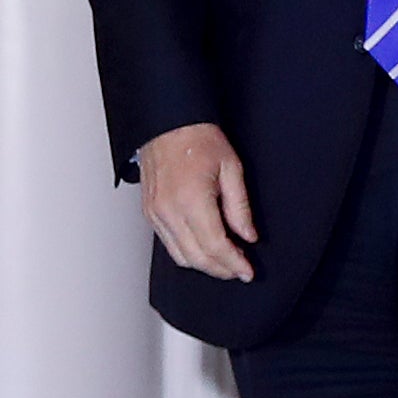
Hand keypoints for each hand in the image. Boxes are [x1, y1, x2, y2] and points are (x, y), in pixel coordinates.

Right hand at [138, 122, 257, 282]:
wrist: (168, 126)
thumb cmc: (201, 140)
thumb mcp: (232, 168)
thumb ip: (240, 206)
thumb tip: (248, 236)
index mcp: (191, 200)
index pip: (214, 245)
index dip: (233, 263)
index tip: (248, 272)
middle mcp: (169, 212)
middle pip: (196, 257)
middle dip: (220, 269)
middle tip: (240, 271)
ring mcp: (155, 215)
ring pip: (180, 256)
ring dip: (203, 265)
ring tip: (226, 263)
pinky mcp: (150, 214)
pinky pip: (168, 244)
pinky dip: (187, 254)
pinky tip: (204, 250)